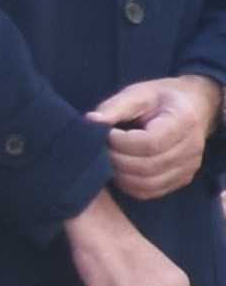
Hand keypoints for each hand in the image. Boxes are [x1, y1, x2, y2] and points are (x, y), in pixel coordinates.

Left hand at [90, 71, 219, 204]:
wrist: (194, 107)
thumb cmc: (161, 99)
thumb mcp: (139, 93)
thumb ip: (115, 106)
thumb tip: (91, 121)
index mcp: (184, 121)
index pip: (150, 143)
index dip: (121, 142)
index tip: (106, 133)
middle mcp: (191, 148)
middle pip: (147, 166)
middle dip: (116, 159)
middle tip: (100, 147)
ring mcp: (189, 167)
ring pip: (147, 183)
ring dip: (119, 174)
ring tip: (107, 158)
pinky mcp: (181, 179)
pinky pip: (150, 191)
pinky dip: (128, 185)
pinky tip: (117, 170)